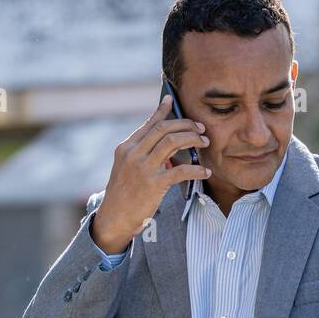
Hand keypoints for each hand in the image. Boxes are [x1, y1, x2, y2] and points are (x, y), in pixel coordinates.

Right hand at [90, 96, 210, 253]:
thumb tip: (161, 140)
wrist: (114, 217)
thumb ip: (140, 152)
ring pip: (173, 142)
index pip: (149, 124)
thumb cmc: (123, 193)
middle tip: (200, 129)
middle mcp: (134, 154)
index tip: (172, 100)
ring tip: (204, 143)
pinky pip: (181, 171)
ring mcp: (144, 168)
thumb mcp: (125, 167)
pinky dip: (196, 170)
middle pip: (164, 129)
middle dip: (186, 125)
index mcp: (127, 147)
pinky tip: (204, 172)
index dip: (162, 111)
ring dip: (193, 139)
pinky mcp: (154, 184)